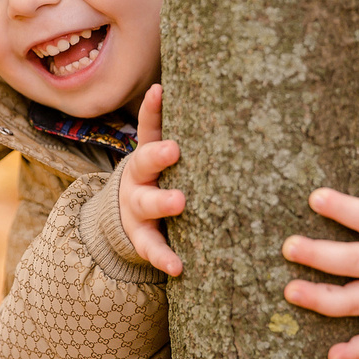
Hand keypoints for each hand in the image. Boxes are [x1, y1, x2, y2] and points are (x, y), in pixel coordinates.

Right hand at [118, 83, 184, 275]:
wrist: (127, 221)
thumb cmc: (162, 182)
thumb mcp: (166, 160)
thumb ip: (192, 138)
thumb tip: (231, 102)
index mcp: (148, 155)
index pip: (149, 127)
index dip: (152, 109)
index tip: (159, 91)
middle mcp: (138, 178)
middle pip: (144, 163)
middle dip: (158, 156)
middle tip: (174, 150)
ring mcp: (137, 209)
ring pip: (146, 203)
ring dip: (162, 202)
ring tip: (180, 202)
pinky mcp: (141, 238)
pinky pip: (151, 247)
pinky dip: (164, 257)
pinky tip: (178, 266)